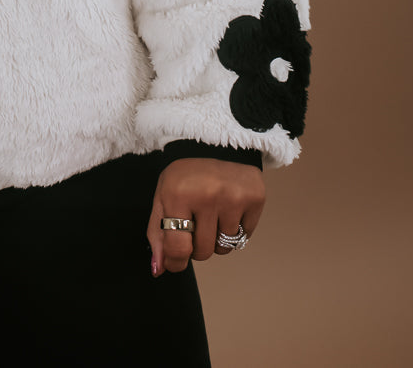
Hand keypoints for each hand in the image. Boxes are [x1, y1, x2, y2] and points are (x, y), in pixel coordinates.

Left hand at [147, 159, 264, 275]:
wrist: (214, 143)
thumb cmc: (184, 175)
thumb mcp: (163, 197)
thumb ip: (158, 235)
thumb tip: (160, 270)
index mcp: (178, 194)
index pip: (178, 248)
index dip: (176, 262)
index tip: (176, 261)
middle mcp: (207, 195)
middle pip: (203, 252)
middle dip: (197, 245)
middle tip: (196, 221)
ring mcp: (234, 197)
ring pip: (225, 247)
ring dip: (217, 237)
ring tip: (213, 212)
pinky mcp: (255, 198)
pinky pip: (244, 237)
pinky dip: (235, 229)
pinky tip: (229, 207)